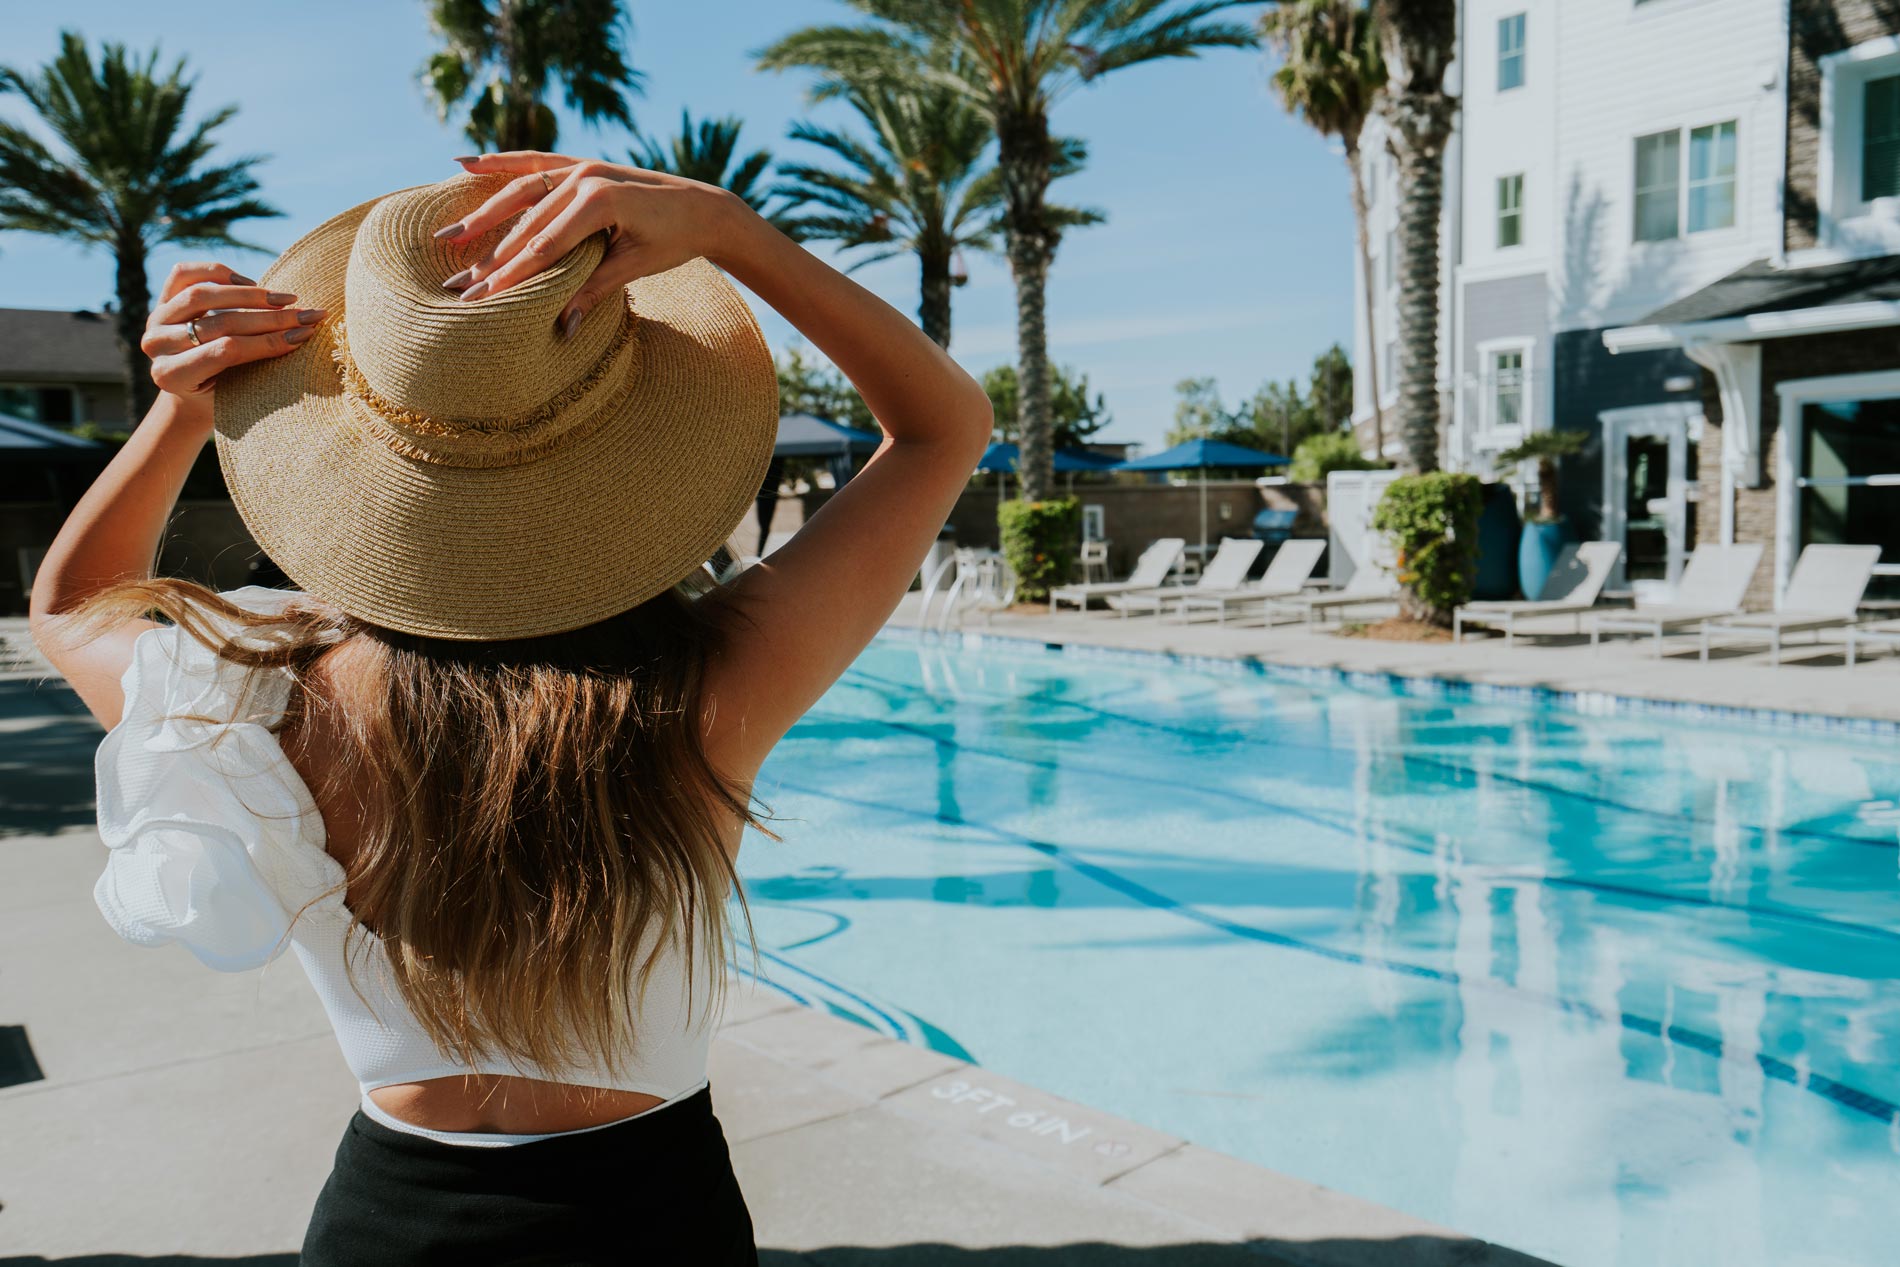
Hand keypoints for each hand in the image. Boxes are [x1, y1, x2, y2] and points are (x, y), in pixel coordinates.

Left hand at [141, 262, 326, 404]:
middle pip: (219, 323)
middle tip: (305, 315)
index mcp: (170, 376)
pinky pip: (185, 274)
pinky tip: (249, 282)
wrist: (190, 388)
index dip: (268, 341)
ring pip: (202, 295)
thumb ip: (256, 367)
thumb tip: (301, 335)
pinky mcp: (160, 298)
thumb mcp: (235, 392)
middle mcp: (155, 345)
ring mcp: (155, 319)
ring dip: (250, 294)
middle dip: (270, 318)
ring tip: (285, 298)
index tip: (304, 334)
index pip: (227, 351)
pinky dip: (218, 272)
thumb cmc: (222, 395)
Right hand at [436, 152, 749, 334]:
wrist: (704, 208)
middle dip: (491, 256)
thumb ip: (594, 290)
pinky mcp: (581, 164)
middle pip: (527, 224)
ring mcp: (582, 166)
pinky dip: (501, 163)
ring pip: (522, 192)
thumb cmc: (675, 241)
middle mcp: (586, 177)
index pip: (545, 246)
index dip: (512, 274)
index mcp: (600, 201)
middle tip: (458, 283)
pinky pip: (534, 163)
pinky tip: (464, 163)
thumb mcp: (635, 267)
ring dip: (484, 214)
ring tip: (450, 235)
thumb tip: (560, 329)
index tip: (482, 297)